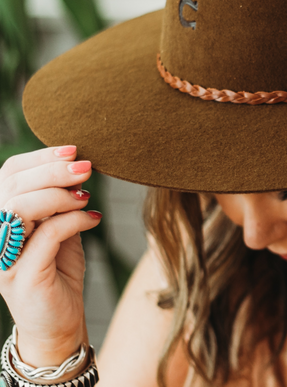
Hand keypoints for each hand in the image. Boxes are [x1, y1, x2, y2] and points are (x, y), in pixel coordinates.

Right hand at [0, 146, 101, 366]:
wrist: (60, 321)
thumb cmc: (58, 269)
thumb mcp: (59, 225)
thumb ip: (60, 199)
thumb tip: (78, 166)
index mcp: (1, 218)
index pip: (8, 174)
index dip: (40, 157)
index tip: (73, 150)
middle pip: (13, 186)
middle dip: (54, 170)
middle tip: (86, 168)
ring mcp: (4, 258)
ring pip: (22, 207)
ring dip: (60, 193)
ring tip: (86, 195)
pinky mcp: (23, 276)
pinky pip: (48, 234)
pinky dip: (75, 220)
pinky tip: (93, 219)